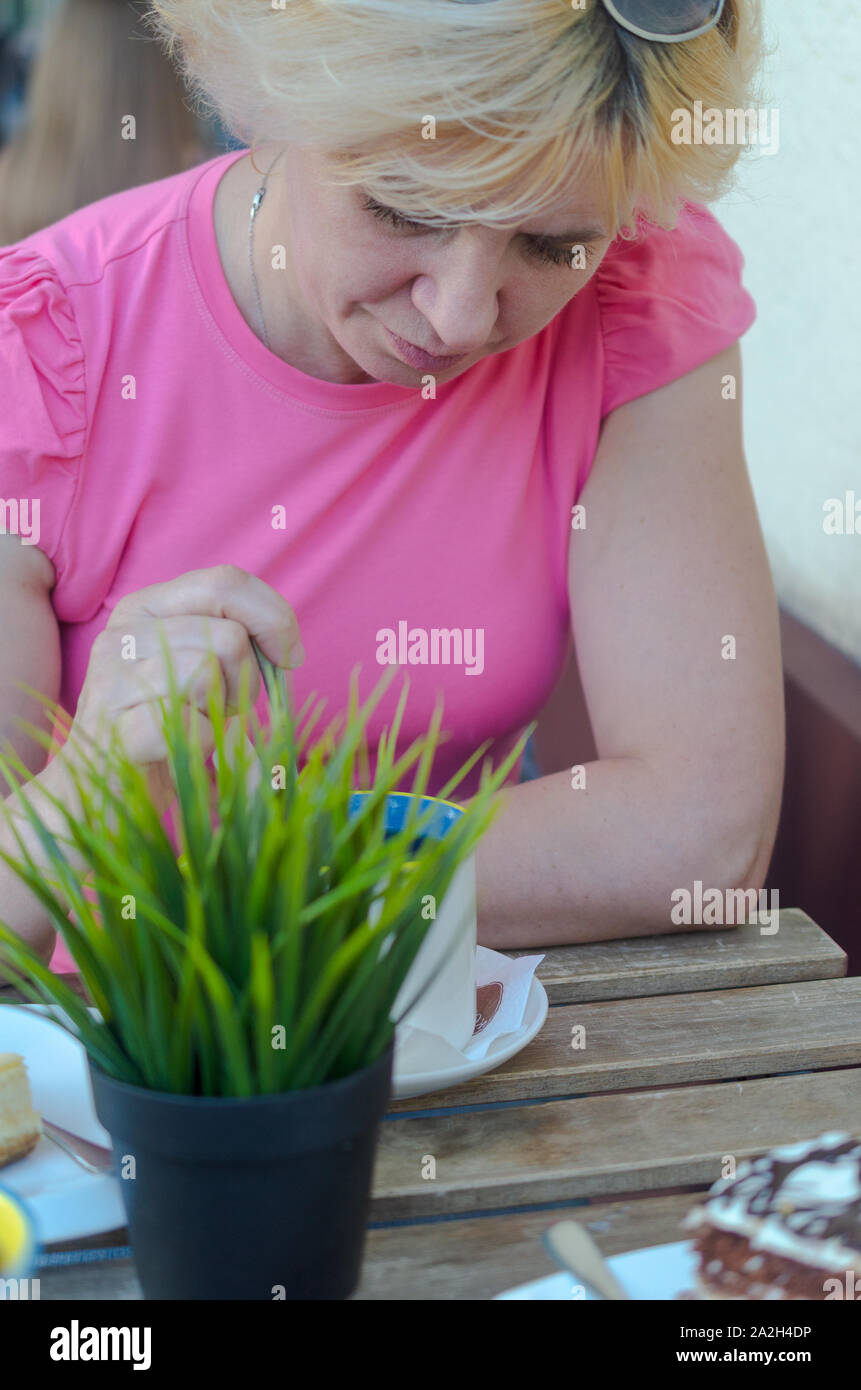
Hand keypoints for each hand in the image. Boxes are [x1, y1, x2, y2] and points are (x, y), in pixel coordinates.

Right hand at [59, 565, 302, 811]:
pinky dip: (206, 744)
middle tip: (222, 707)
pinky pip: (193, 724)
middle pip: (228, 635)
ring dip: (222, 711)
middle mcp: (121, 634)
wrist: (104, 788)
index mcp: (144, 607)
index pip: (225, 582)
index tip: (288, 656)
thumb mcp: (198, 664)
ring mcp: (112, 682)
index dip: (272, 617)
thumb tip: (289, 649)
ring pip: (208, 673)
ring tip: (198, 725)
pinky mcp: (116, 733)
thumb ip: (237, 635)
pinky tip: (182, 749)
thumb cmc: (167, 722)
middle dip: (246, 679)